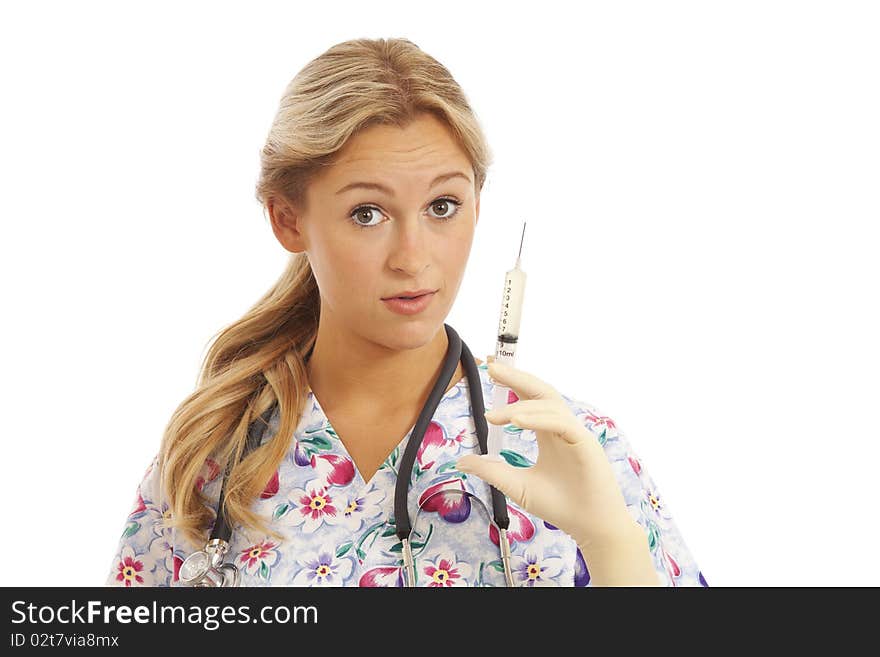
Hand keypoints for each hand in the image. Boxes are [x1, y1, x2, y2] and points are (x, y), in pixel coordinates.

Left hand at [455, 358, 636, 551]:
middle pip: (540, 391)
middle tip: (492, 366)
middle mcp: (561, 428)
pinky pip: (560, 423)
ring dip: (520, 405)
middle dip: (516, 377)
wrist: (589, 527)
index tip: (489, 368)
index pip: (528, 399)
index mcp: (547, 432)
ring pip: (549, 404)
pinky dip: (538, 418)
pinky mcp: (585, 444)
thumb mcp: (517, 486)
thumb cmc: (560, 505)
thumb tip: (462, 460)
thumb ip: (492, 471)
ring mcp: (574, 434)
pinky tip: (517, 421)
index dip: (511, 382)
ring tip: (494, 415)